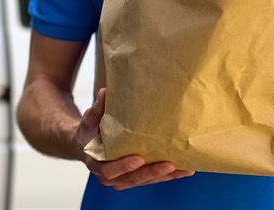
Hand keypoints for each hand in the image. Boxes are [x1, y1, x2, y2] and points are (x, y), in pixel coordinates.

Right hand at [75, 88, 194, 189]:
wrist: (88, 144)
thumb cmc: (90, 130)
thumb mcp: (90, 119)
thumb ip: (97, 108)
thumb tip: (104, 92)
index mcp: (97, 162)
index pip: (110, 169)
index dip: (123, 166)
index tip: (139, 159)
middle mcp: (110, 175)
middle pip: (132, 179)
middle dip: (152, 172)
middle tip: (169, 165)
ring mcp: (124, 178)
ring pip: (145, 180)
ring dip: (165, 176)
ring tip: (184, 169)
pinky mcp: (136, 176)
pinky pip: (152, 178)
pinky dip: (168, 175)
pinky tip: (185, 169)